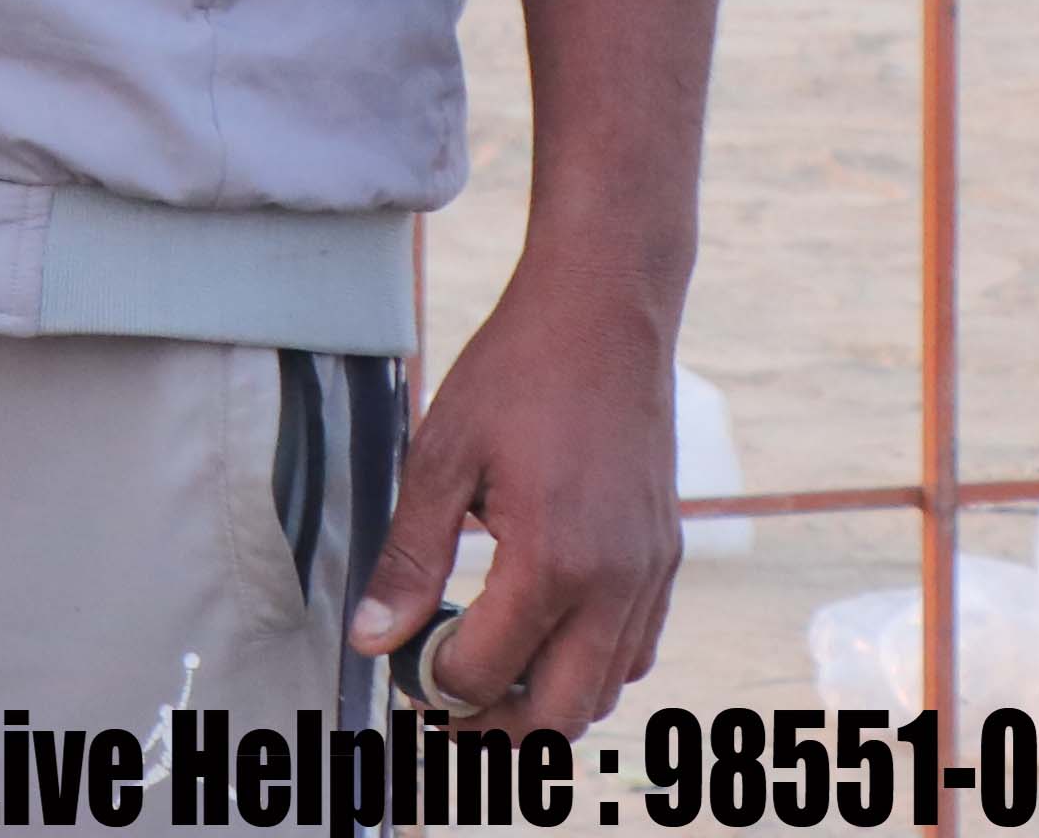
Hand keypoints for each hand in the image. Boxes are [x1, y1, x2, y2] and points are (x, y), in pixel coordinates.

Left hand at [349, 264, 679, 732]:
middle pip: (561, 715)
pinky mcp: (665, 557)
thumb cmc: (518, 372)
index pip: (486, 673)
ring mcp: (650, 574)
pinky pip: (637, 648)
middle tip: (442, 704)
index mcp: (552, 563)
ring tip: (488, 674)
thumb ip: (409, 558)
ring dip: (547, 702)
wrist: (607, 312)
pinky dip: (591, 666)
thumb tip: (373, 640)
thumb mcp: (440, 456)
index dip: (433, 684)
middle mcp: (615, 584)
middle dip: (495, 727)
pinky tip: (544, 635)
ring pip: (607, 690)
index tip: (400, 665)